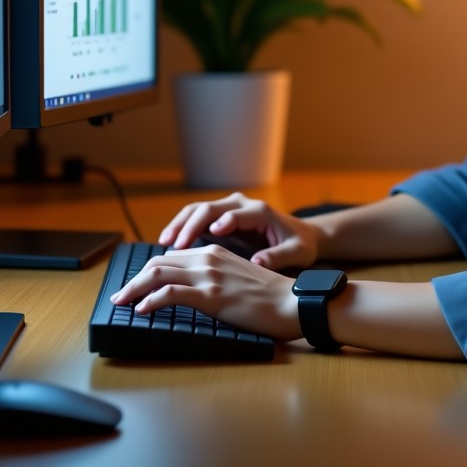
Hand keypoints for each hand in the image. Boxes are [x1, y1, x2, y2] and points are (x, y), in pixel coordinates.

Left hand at [109, 245, 299, 339]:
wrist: (291, 302)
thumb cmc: (269, 296)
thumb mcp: (237, 278)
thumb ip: (214, 278)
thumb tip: (191, 292)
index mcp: (214, 252)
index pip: (170, 257)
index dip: (147, 271)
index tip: (133, 286)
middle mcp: (208, 258)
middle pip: (159, 263)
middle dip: (134, 279)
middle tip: (119, 296)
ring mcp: (209, 276)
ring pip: (159, 274)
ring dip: (134, 288)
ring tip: (121, 301)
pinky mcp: (211, 295)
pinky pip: (171, 294)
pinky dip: (151, 300)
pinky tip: (141, 309)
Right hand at [158, 191, 323, 270]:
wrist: (302, 235)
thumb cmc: (300, 245)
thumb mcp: (297, 253)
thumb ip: (278, 257)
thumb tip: (258, 262)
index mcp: (260, 212)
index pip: (236, 214)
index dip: (223, 222)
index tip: (210, 235)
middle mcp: (242, 204)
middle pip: (210, 208)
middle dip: (190, 224)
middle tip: (173, 243)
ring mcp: (230, 208)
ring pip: (199, 210)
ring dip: (181, 224)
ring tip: (164, 242)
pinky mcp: (223, 216)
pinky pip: (198, 217)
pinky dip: (183, 227)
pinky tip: (170, 243)